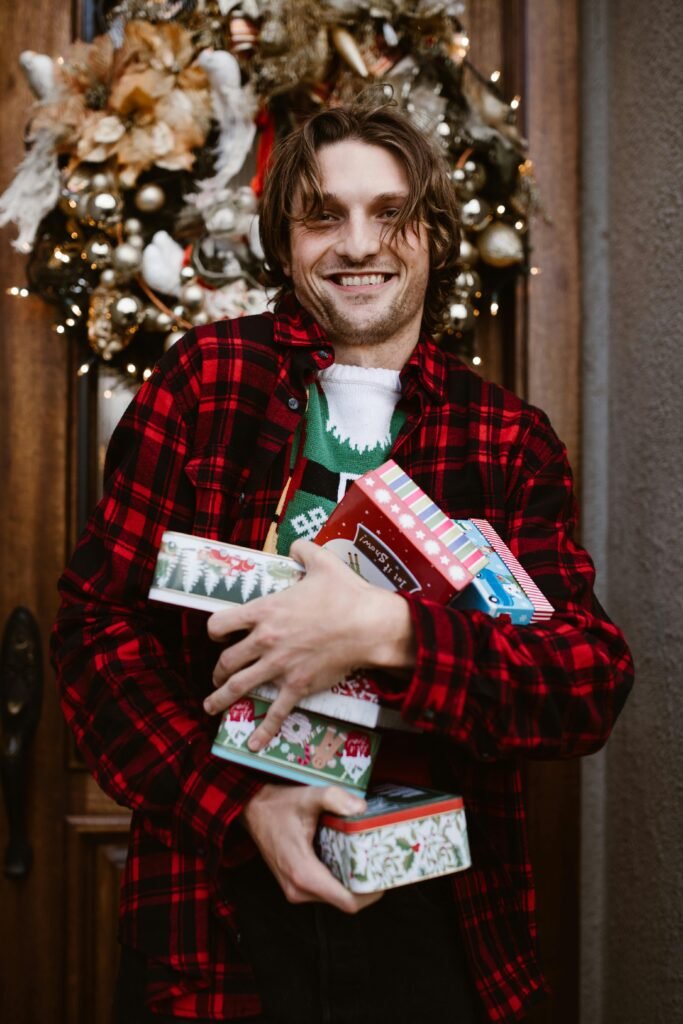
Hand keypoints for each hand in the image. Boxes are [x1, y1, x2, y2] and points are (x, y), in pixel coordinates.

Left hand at [205, 539, 414, 749]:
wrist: (369, 625)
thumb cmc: (346, 594)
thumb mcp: (322, 562)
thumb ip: (303, 550)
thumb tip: (295, 544)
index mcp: (265, 611)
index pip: (220, 623)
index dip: (215, 630)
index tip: (219, 635)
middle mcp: (265, 641)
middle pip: (226, 660)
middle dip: (218, 669)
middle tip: (219, 673)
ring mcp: (279, 666)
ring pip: (239, 687)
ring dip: (220, 698)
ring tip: (210, 706)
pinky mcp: (297, 686)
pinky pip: (275, 712)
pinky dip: (263, 730)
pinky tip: (252, 744)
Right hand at [241, 782, 382, 912]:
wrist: (252, 810)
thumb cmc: (279, 805)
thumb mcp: (308, 796)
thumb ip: (335, 799)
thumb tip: (362, 808)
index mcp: (304, 873)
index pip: (347, 901)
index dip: (371, 894)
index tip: (385, 876)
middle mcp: (299, 889)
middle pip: (344, 901)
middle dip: (365, 885)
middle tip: (382, 863)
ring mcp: (295, 890)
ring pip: (334, 896)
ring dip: (352, 882)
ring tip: (368, 859)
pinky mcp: (295, 886)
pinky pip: (324, 890)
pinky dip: (339, 878)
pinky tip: (349, 858)